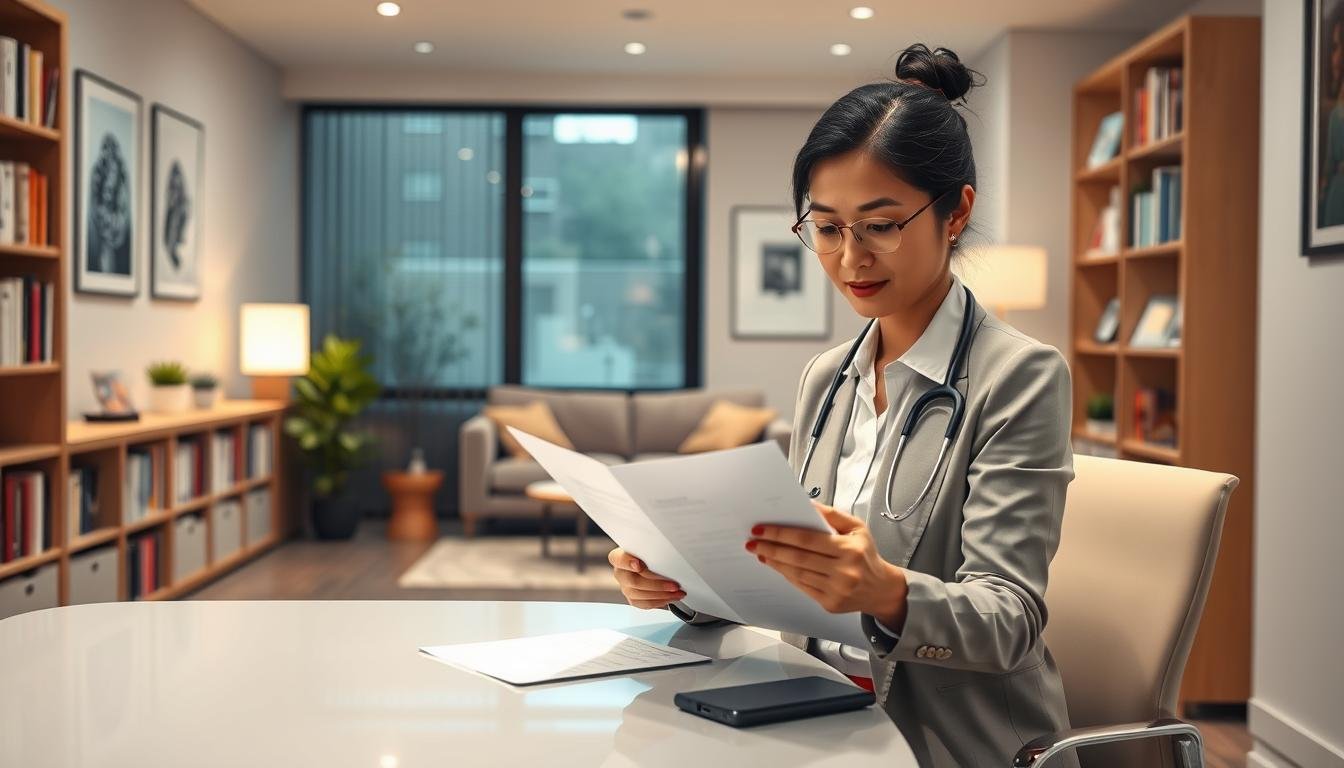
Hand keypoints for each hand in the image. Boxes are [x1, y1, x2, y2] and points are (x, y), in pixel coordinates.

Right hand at [608, 547, 685, 609]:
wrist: (646, 560)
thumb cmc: (646, 552)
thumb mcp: (646, 546)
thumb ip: (650, 549)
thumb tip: (666, 551)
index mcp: (619, 557)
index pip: (619, 559)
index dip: (628, 563)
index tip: (639, 565)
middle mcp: (620, 574)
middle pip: (634, 582)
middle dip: (657, 584)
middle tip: (673, 584)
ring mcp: (625, 587)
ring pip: (640, 595)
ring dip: (662, 595)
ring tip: (677, 592)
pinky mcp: (633, 598)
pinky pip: (645, 604)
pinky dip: (660, 601)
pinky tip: (671, 598)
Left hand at [747, 501, 908, 629]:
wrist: (881, 589)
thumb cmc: (867, 555)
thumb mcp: (857, 528)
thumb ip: (832, 515)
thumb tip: (807, 505)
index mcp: (849, 550)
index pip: (807, 539)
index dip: (781, 534)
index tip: (762, 529)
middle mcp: (844, 572)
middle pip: (798, 558)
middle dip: (771, 547)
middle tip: (753, 541)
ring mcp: (837, 590)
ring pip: (797, 574)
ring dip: (775, 562)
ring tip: (761, 551)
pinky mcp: (830, 604)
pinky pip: (802, 587)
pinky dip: (786, 575)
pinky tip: (776, 565)